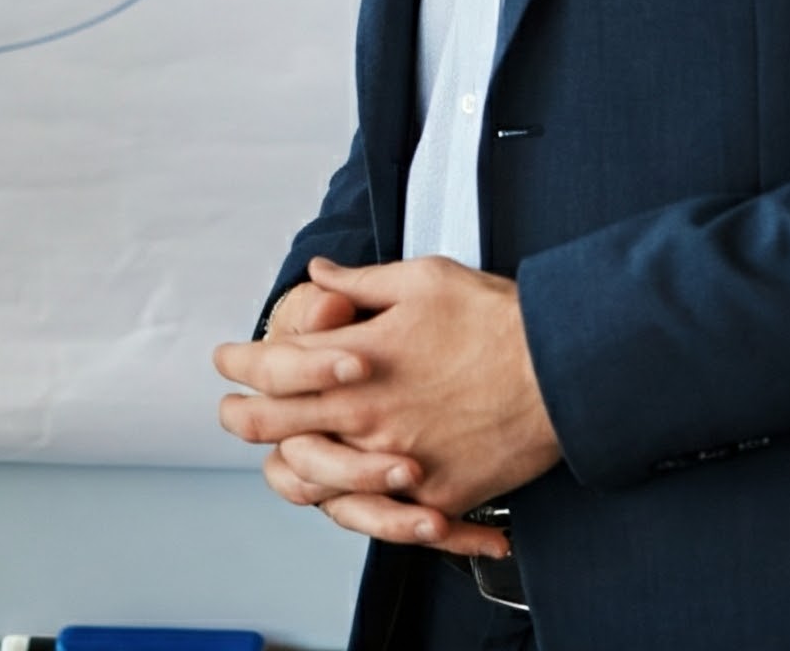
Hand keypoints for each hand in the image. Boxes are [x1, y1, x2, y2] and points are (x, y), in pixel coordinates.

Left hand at [217, 255, 560, 554]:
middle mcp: (368, 414)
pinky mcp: (435, 496)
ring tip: (284, 452)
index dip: (238, 362)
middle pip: (274, 427)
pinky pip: (377, 514)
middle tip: (231, 408)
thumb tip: (319, 275)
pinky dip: (357, 503)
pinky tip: (349, 488)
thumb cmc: (495, 318)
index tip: (225, 358)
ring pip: (314, 481)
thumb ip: (361, 283)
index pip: (271, 365)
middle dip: (241, 415)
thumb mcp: (421, 278)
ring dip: (291, 464)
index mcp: (358, 357)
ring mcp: (399, 461)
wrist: (564, 371)